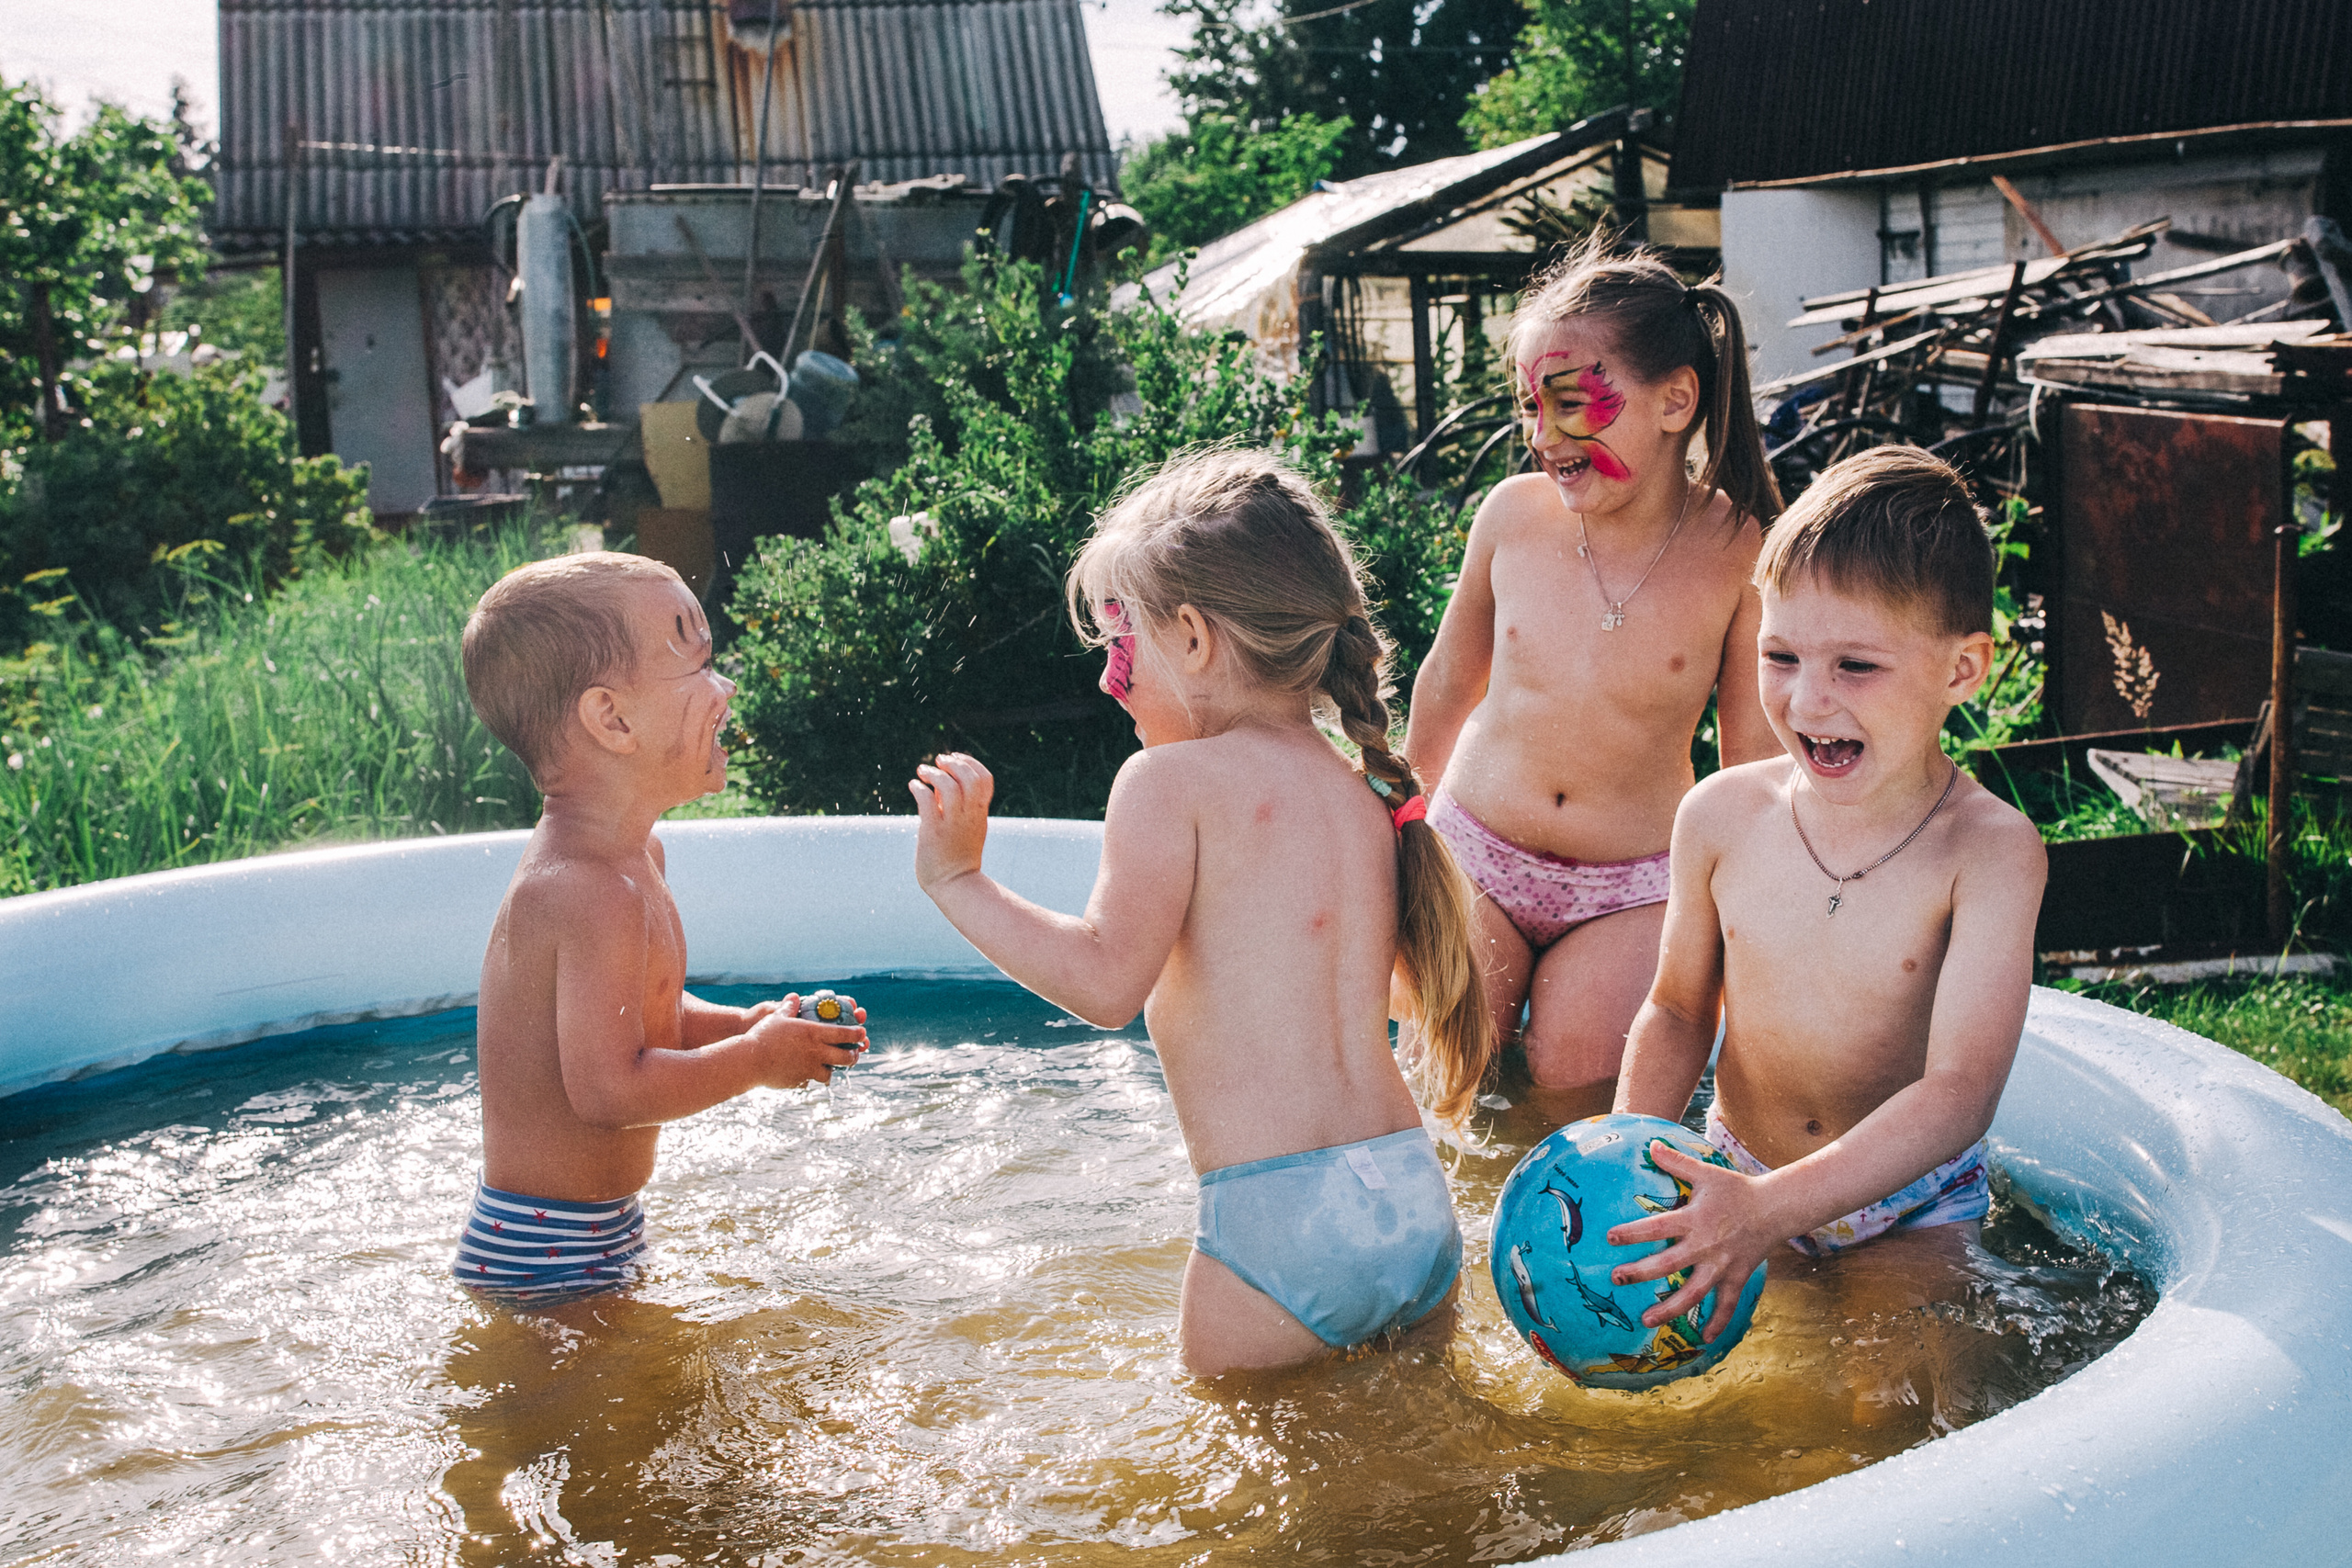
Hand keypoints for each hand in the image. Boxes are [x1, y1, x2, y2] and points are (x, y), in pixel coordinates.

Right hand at [747, 998, 867, 1087]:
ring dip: (834, 1069)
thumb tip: (794, 996)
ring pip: (830, 1073)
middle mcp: (816, 1052)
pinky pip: (812, 1080)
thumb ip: (789, 1007)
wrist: (750, 1061)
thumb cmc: (763, 1035)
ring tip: (832, 1066)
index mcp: (814, 1033)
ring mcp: (809, 1068)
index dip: (856, 1033)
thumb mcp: (776, 1017)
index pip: (844, 1033)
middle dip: (853, 1055)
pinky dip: (814, 1077)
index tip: (862, 1032)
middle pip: (845, 1056)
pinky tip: (811, 1074)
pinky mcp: (800, 1080)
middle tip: (853, 1053)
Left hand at [910, 752, 993, 893]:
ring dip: (935, 774)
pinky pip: (927, 802)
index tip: (955, 758)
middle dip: (954, 764)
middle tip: (939, 761)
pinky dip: (919, 789)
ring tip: (923, 772)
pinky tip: (914, 786)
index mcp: (979, 813)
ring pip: (950, 787)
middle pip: (971, 778)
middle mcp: (969, 816)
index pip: (985, 779)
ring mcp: (952, 825)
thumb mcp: (964, 826)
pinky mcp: (933, 833)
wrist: (955, 885)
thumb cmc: (957, 856)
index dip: (970, 762)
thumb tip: (940, 781)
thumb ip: (954, 803)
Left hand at [1604, 1141, 1774, 1341]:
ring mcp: (1721, 1265)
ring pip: (1693, 1292)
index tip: (1609, 1238)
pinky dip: (1717, 1322)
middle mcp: (1705, 1245)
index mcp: (1694, 1219)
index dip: (1633, 1233)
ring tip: (1646, 1320)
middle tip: (1617, 1279)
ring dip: (1670, 1309)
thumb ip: (1677, 1161)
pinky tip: (1704, 1338)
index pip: (1657, 1227)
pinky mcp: (1736, 1277)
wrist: (1775, 1208)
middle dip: (1640, 1273)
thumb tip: (1651, 1144)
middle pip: (1668, 1264)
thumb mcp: (1706, 1172)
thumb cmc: (1736, 1189)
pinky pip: (1726, 1305)